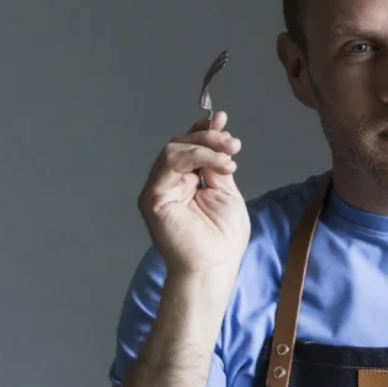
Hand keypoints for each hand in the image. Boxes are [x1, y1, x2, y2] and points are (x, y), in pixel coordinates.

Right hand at [137, 111, 249, 276]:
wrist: (214, 266)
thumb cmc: (223, 238)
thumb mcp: (226, 192)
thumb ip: (218, 165)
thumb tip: (221, 132)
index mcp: (186, 181)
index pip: (190, 147)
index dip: (204, 131)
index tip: (223, 121)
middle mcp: (169, 182)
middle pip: (181, 144)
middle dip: (210, 138)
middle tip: (234, 144)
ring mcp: (159, 189)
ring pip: (174, 149)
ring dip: (205, 146)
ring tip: (230, 157)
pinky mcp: (153, 197)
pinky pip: (170, 163)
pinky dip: (196, 156)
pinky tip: (219, 164)